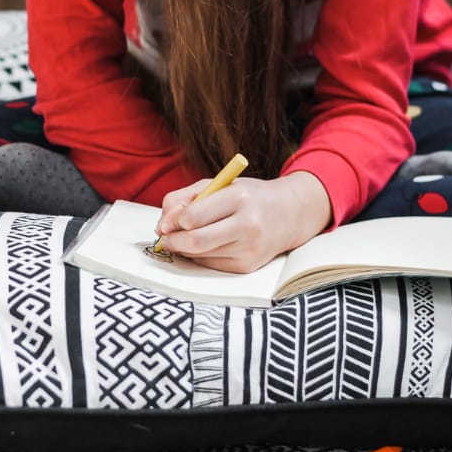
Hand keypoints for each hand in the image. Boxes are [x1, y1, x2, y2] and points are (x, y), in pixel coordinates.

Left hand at [155, 171, 332, 272]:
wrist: (290, 213)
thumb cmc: (247, 196)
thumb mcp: (217, 185)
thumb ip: (183, 198)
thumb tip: (162, 227)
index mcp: (238, 197)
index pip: (194, 216)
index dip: (173, 221)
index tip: (167, 222)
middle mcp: (248, 224)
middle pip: (195, 241)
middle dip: (173, 242)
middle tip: (166, 238)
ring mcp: (250, 248)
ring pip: (200, 256)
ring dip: (185, 249)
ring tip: (187, 238)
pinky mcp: (249, 266)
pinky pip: (211, 265)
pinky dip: (201, 257)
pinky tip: (206, 245)